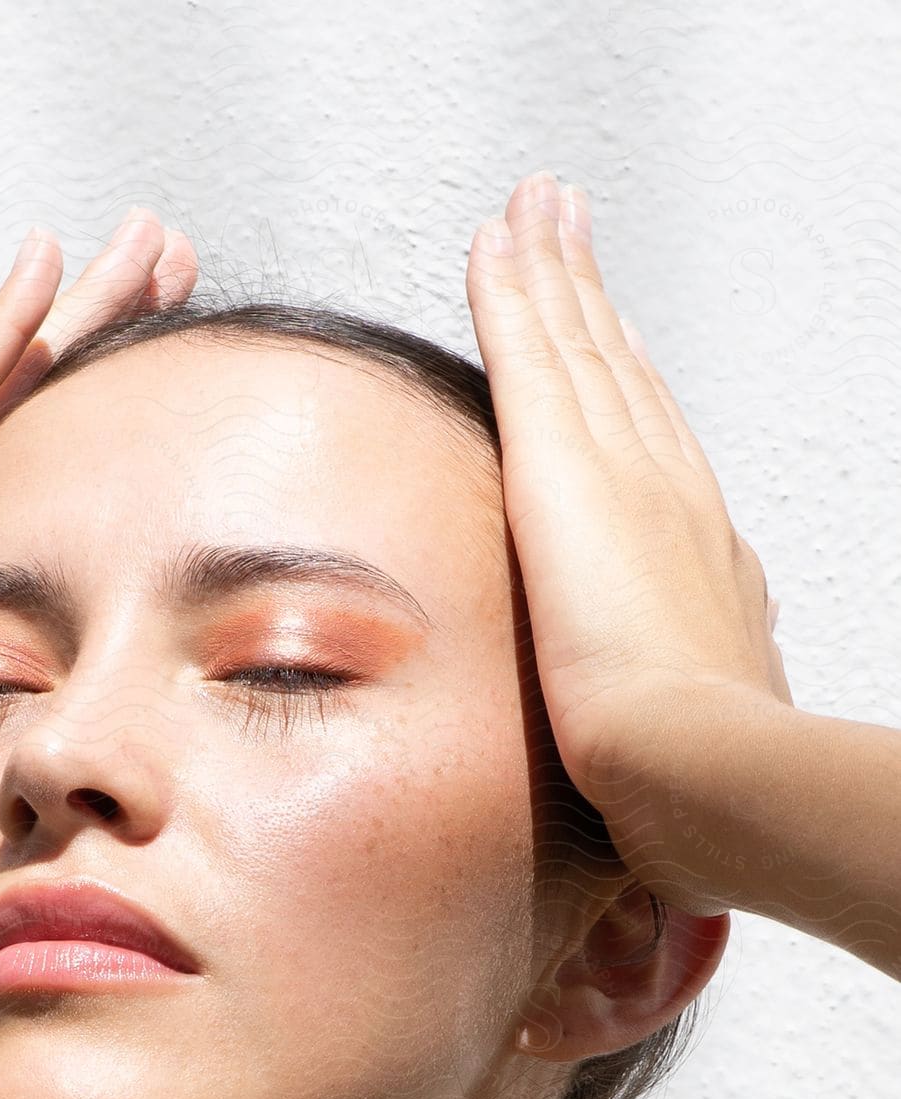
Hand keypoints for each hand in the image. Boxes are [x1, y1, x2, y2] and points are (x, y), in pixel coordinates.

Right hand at [0, 208, 197, 949]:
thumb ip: (2, 786)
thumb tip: (56, 824)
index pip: (56, 501)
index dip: (119, 446)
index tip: (190, 410)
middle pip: (44, 422)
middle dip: (114, 350)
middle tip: (181, 280)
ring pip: (11, 386)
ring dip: (81, 313)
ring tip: (151, 243)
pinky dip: (2, 328)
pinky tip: (49, 259)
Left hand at [465, 170, 795, 916]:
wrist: (702, 773)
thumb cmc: (696, 786)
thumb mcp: (690, 751)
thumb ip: (668, 738)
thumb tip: (666, 775)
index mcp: (695, 564)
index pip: (655, 458)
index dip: (633, 394)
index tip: (614, 349)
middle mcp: (670, 499)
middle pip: (622, 378)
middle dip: (597, 306)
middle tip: (576, 236)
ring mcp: (623, 474)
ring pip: (579, 348)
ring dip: (558, 272)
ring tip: (538, 210)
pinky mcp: (567, 469)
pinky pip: (531, 353)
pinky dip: (516, 289)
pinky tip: (498, 238)